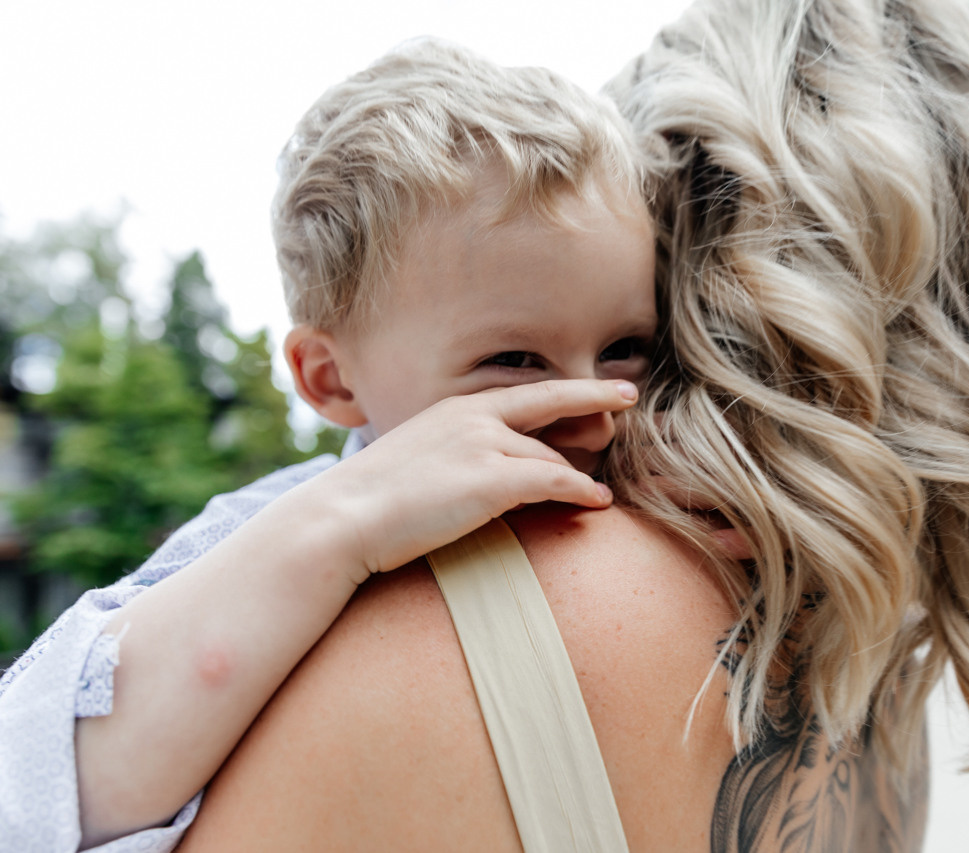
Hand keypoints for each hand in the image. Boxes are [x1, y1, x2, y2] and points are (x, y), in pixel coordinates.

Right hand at [305, 378, 638, 580]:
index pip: (525, 391)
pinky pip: (554, 482)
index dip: (571, 388)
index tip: (605, 386)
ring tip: (604, 486)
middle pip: (550, 404)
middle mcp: (473, 418)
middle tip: (628, 398)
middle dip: (594, 399)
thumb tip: (476, 474)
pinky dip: (581, 491)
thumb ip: (452, 457)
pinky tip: (599, 501)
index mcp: (455, 409)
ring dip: (583, 469)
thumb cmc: (369, 502)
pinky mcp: (490, 482)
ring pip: (553, 455)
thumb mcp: (414, 463)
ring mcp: (483, 447)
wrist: (340, 521)